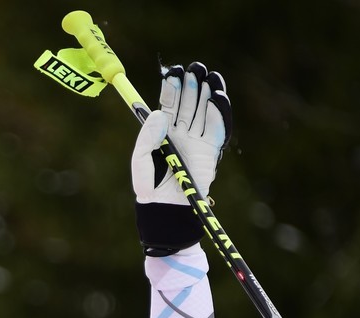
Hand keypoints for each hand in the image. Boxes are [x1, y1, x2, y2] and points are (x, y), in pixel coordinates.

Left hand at [131, 63, 232, 254]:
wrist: (166, 208)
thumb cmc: (148, 186)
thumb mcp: (141, 159)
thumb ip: (147, 136)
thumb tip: (161, 112)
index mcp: (163, 132)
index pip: (169, 104)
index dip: (172, 87)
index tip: (173, 71)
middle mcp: (181, 133)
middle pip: (189, 103)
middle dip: (192, 84)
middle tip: (195, 67)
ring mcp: (197, 141)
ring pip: (204, 111)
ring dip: (207, 92)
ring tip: (209, 75)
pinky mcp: (210, 151)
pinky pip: (218, 128)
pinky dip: (219, 111)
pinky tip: (217, 96)